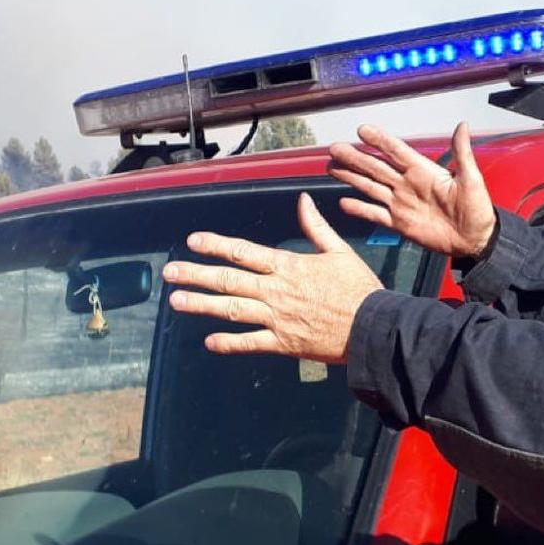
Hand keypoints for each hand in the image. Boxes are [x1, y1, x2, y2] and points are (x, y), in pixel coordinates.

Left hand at [164, 193, 381, 362]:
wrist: (374, 328)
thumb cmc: (360, 289)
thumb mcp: (339, 251)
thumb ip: (316, 226)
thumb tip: (303, 200)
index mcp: (288, 266)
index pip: (243, 252)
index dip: (216, 245)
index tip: (193, 242)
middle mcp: (276, 291)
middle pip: (228, 280)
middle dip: (196, 275)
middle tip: (169, 273)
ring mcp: (277, 319)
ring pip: (231, 310)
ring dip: (201, 305)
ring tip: (176, 301)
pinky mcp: (284, 344)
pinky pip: (250, 344)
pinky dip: (229, 343)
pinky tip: (209, 341)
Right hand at [329, 121, 496, 260]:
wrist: (475, 239)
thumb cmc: (477, 208)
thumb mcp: (472, 179)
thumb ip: (462, 153)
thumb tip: (463, 125)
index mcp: (423, 171)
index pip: (396, 151)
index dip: (379, 141)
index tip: (362, 130)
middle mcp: (407, 184)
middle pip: (376, 167)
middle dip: (355, 157)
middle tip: (334, 147)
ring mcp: (401, 204)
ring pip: (370, 187)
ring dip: (351, 177)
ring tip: (331, 167)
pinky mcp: (399, 223)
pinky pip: (375, 215)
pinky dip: (360, 209)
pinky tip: (343, 202)